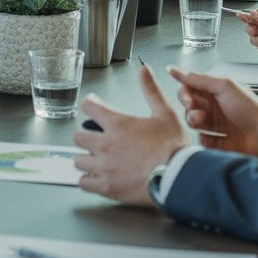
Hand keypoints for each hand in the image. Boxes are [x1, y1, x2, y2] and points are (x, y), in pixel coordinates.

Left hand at [73, 65, 189, 205]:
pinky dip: (88, 180)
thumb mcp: (165, 113)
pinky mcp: (107, 187)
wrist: (179, 175)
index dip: (89, 104)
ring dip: (86, 158)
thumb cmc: (173, 146)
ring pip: (78, 161)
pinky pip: (84, 183)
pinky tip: (96, 177)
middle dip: (85, 135)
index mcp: (117, 124)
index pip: (88, 107)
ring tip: (95, 159)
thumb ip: (151, 90)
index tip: (93, 106)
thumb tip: (144, 70)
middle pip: (78, 136)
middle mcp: (106, 145)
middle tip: (94, 137)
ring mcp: (104, 167)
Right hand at [171, 66, 257, 159]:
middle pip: (188, 105)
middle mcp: (213, 107)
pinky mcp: (216, 142)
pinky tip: (211, 137)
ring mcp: (214, 125)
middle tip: (197, 112)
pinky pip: (201, 140)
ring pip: (192, 122)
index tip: (189, 99)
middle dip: (189, 108)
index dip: (185, 93)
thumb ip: (199, 79)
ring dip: (194, 121)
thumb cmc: (252, 109)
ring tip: (204, 122)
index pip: (189, 88)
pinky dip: (203, 138)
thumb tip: (177, 70)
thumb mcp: (224, 87)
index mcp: (215, 91)